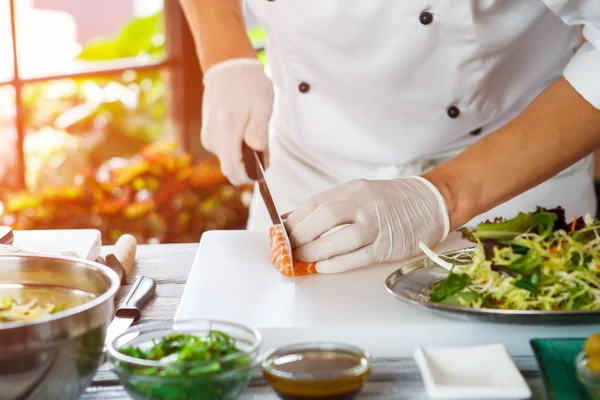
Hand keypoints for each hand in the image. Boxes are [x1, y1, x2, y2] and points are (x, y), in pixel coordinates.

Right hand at [201, 59, 273, 184]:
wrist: (227, 67)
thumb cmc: (249, 85)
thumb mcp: (262, 105)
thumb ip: (259, 129)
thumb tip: (257, 150)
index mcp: (226, 130)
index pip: (232, 170)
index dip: (248, 176)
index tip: (263, 168)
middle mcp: (212, 137)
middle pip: (231, 167)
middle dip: (249, 164)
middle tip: (263, 145)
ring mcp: (208, 136)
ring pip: (229, 159)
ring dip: (244, 154)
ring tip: (254, 129)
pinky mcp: (207, 135)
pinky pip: (225, 150)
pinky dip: (237, 146)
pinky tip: (244, 128)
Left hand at [284, 177, 449, 272]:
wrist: (432, 202)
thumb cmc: (391, 200)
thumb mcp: (360, 192)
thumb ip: (331, 204)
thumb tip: (295, 218)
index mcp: (354, 189)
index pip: (317, 202)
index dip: (295, 218)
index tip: (281, 231)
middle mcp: (365, 204)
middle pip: (325, 217)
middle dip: (301, 234)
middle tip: (288, 248)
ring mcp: (378, 225)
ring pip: (340, 239)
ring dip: (315, 251)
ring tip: (301, 259)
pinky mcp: (388, 246)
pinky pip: (358, 257)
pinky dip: (337, 264)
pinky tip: (323, 267)